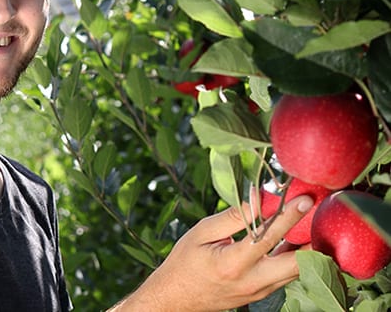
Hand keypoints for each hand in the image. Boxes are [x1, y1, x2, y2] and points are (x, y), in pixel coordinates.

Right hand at [110, 195, 313, 311]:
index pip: (268, 237)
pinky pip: (286, 276)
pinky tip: (296, 241)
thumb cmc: (185, 262)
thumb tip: (257, 198)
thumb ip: (231, 217)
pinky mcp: (262, 295)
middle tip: (319, 215)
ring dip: (307, 249)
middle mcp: (251, 281)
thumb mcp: (201, 233)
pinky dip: (295, 258)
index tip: (305, 199)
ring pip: (296, 272)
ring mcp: (260, 292)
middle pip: (297, 264)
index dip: (289, 216)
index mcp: (233, 263)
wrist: (176, 298)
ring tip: (312, 224)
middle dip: (313, 240)